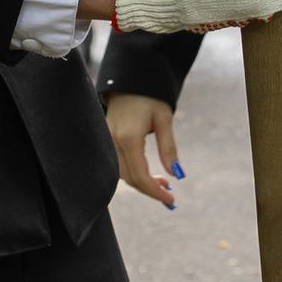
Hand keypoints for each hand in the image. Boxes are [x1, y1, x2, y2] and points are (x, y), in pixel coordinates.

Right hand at [109, 90, 180, 205]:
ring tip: (163, 183)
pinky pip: (117, 166)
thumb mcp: (164, 119)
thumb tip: (177, 174)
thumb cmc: (150, 96)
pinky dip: (132, 174)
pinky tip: (147, 173)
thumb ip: (169, 148)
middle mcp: (113, 142)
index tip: (171, 201)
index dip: (156, 192)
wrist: (129, 80)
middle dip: (150, 190)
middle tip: (170, 194)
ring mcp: (106, 142)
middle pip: (130, 179)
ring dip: (142, 183)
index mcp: (129, 138)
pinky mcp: (105, 141)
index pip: (140, 175)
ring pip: (122, 175)